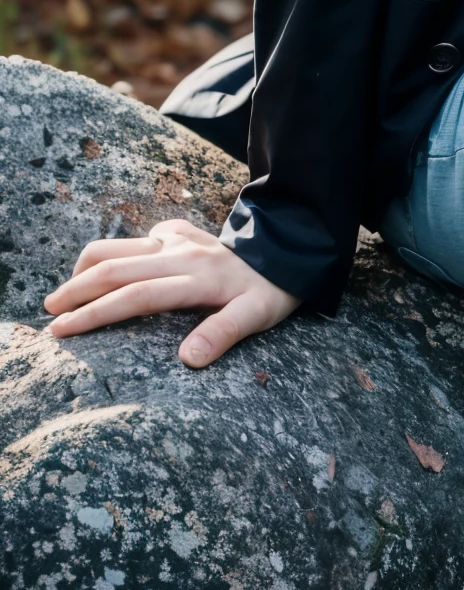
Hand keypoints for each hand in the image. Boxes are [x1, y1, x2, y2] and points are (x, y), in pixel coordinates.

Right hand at [43, 218, 301, 367]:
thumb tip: (187, 359)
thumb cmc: (272, 290)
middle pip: (115, 268)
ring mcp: (177, 238)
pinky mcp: (179, 230)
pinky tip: (107, 274)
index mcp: (197, 278)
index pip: (135, 295)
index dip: (96, 313)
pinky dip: (113, 254)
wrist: (288, 248)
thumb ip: (224, 333)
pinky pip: (136, 239)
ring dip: (86, 268)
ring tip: (64, 296)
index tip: (64, 330)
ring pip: (118, 246)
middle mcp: (180, 253)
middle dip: (76, 291)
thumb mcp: (258, 316)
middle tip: (49, 316)